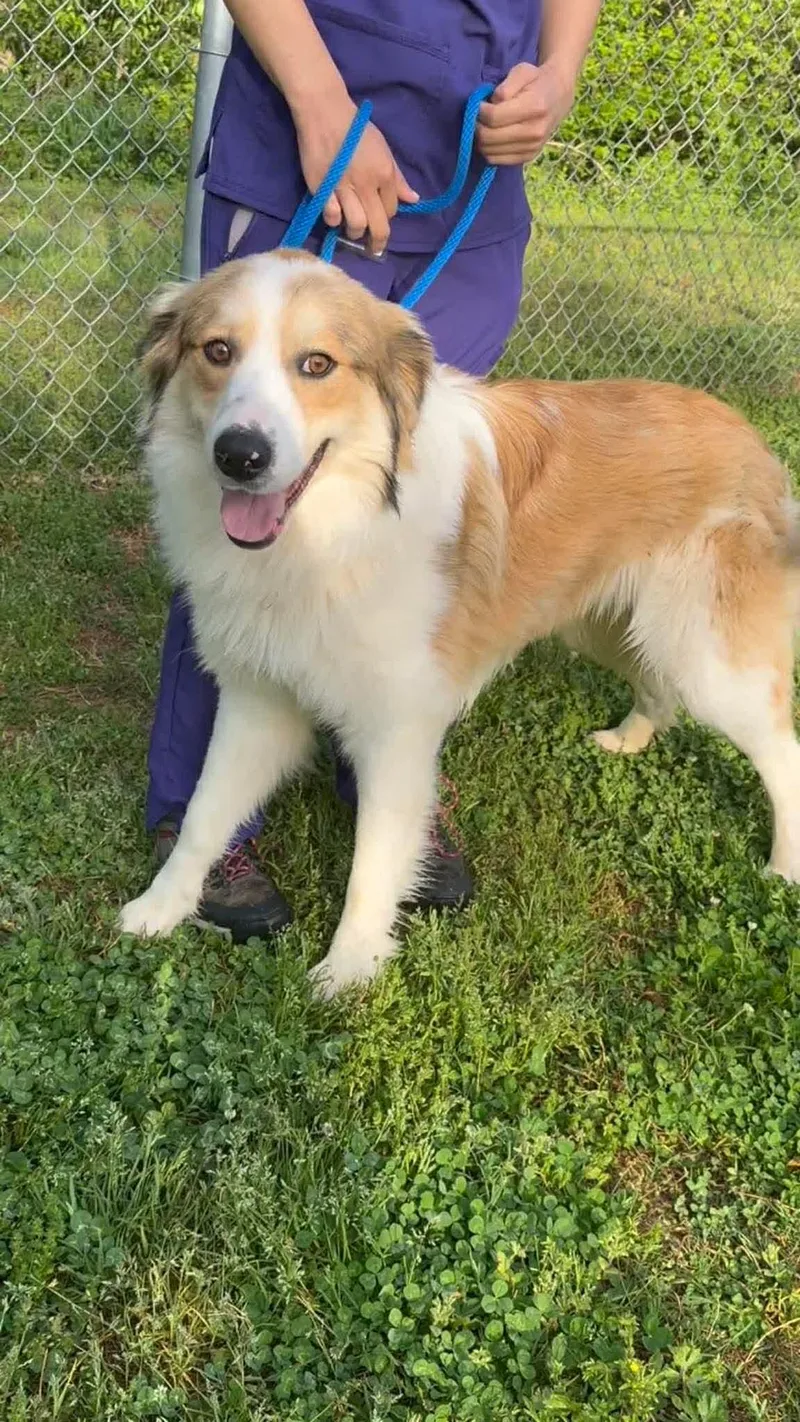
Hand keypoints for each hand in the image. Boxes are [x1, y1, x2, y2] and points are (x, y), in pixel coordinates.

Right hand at [292, 86, 417, 253]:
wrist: (324, 113)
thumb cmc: (355, 128)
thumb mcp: (383, 148)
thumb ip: (397, 177)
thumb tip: (413, 199)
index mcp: (384, 173)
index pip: (391, 208)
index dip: (387, 214)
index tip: (380, 215)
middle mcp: (367, 184)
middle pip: (377, 225)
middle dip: (378, 241)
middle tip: (374, 249)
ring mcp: (344, 188)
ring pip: (356, 225)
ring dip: (355, 232)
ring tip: (353, 231)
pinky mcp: (322, 189)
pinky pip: (332, 216)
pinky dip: (335, 220)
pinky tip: (335, 215)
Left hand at [477, 60, 575, 165]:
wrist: (558, 96)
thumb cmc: (536, 80)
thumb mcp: (522, 71)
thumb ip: (505, 86)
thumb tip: (491, 104)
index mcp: (534, 107)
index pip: (493, 117)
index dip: (479, 111)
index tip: (479, 104)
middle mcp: (534, 131)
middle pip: (489, 137)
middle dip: (477, 126)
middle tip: (479, 117)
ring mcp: (532, 147)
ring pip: (490, 152)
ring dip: (481, 140)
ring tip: (486, 126)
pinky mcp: (528, 157)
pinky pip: (497, 160)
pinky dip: (489, 150)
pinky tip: (493, 137)